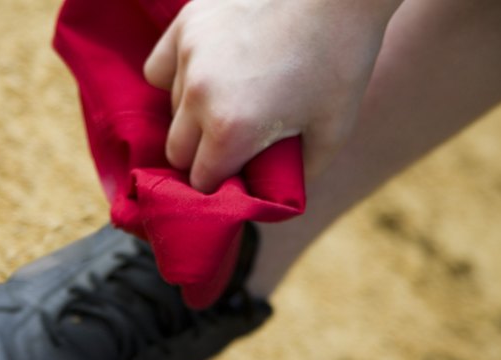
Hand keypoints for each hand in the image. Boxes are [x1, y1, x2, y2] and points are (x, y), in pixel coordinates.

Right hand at [145, 0, 400, 192]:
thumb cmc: (341, 58)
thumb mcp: (333, 129)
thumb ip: (301, 174)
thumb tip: (275, 194)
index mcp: (232, 130)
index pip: (202, 180)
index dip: (219, 184)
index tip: (235, 177)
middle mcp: (200, 96)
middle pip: (177, 151)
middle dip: (200, 157)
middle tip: (229, 146)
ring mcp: (189, 56)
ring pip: (170, 109)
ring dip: (192, 116)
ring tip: (227, 101)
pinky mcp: (186, 24)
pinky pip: (159, 68)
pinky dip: (175, 78)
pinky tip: (202, 74)